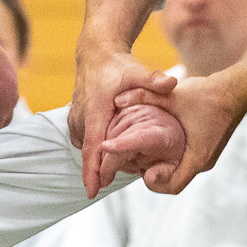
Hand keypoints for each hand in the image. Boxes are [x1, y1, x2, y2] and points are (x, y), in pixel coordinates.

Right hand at [71, 42, 174, 198]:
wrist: (97, 53)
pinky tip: (109, 151)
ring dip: (97, 160)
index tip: (91, 192)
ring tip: (114, 169)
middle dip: (99, 171)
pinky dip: (94, 149)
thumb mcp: (138, 72)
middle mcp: (81, 118)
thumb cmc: (119, 66)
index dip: (91, 171)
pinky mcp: (74, 119)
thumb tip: (172, 83)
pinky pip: (83, 141)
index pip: (92, 148)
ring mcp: (75, 119)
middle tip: (113, 182)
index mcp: (96, 112)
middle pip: (89, 154)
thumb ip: (155, 80)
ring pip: (86, 148)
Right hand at [98, 103, 187, 187]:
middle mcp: (147, 118)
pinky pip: (105, 130)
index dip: (123, 143)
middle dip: (106, 163)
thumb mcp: (173, 171)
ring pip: (108, 135)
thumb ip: (162, 177)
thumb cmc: (171, 153)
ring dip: (105, 155)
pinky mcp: (122, 111)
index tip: (105, 147)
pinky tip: (116, 154)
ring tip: (118, 167)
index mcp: (161, 134)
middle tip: (103, 182)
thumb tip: (149, 178)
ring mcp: (133, 112)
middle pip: (117, 140)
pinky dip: (106, 146)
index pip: (141, 137)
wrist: (171, 133)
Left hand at [112, 74, 242, 193]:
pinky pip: (186, 164)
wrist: (236, 90)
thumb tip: (117, 100)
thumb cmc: (207, 94)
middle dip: (154, 175)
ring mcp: (208, 159)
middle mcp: (204, 163)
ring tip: (143, 156)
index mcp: (197, 156)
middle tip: (136, 163)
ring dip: (162, 168)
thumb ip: (144, 96)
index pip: (173, 186)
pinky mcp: (208, 152)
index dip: (153, 183)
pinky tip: (157, 148)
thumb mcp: (172, 95)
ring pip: (180, 173)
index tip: (140, 170)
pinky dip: (171, 160)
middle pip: (174, 181)